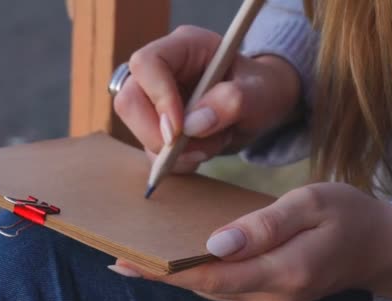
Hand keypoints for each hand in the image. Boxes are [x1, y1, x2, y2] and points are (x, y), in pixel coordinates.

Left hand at [110, 183, 391, 300]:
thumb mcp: (312, 203)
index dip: (166, 270)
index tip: (127, 259)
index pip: (211, 277)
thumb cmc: (347, 214)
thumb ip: (265, 224)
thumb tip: (215, 244)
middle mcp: (272, 297)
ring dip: (174, 275)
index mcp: (284, 272)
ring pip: (211, 290)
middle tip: (117, 257)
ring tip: (135, 257)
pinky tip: (175, 260)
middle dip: (159, 274)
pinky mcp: (267, 297)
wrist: (377, 246)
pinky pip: (224, 287)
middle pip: (204, 287)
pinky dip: (196, 274)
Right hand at [113, 25, 300, 172]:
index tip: (179, 129)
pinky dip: (177, 162)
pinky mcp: (156, 127)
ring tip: (211, 146)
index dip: (158, 97)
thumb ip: (233, 101)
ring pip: (137, 131)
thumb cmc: (262, 89)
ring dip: (174, 152)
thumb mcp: (261, 92)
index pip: (147, 64)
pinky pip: (150, 152)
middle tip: (194, 150)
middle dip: (157, 134)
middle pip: (129, 101)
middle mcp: (161, 72)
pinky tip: (202, 152)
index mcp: (184, 47)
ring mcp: (154, 101)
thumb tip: (194, 124)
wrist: (261, 107)